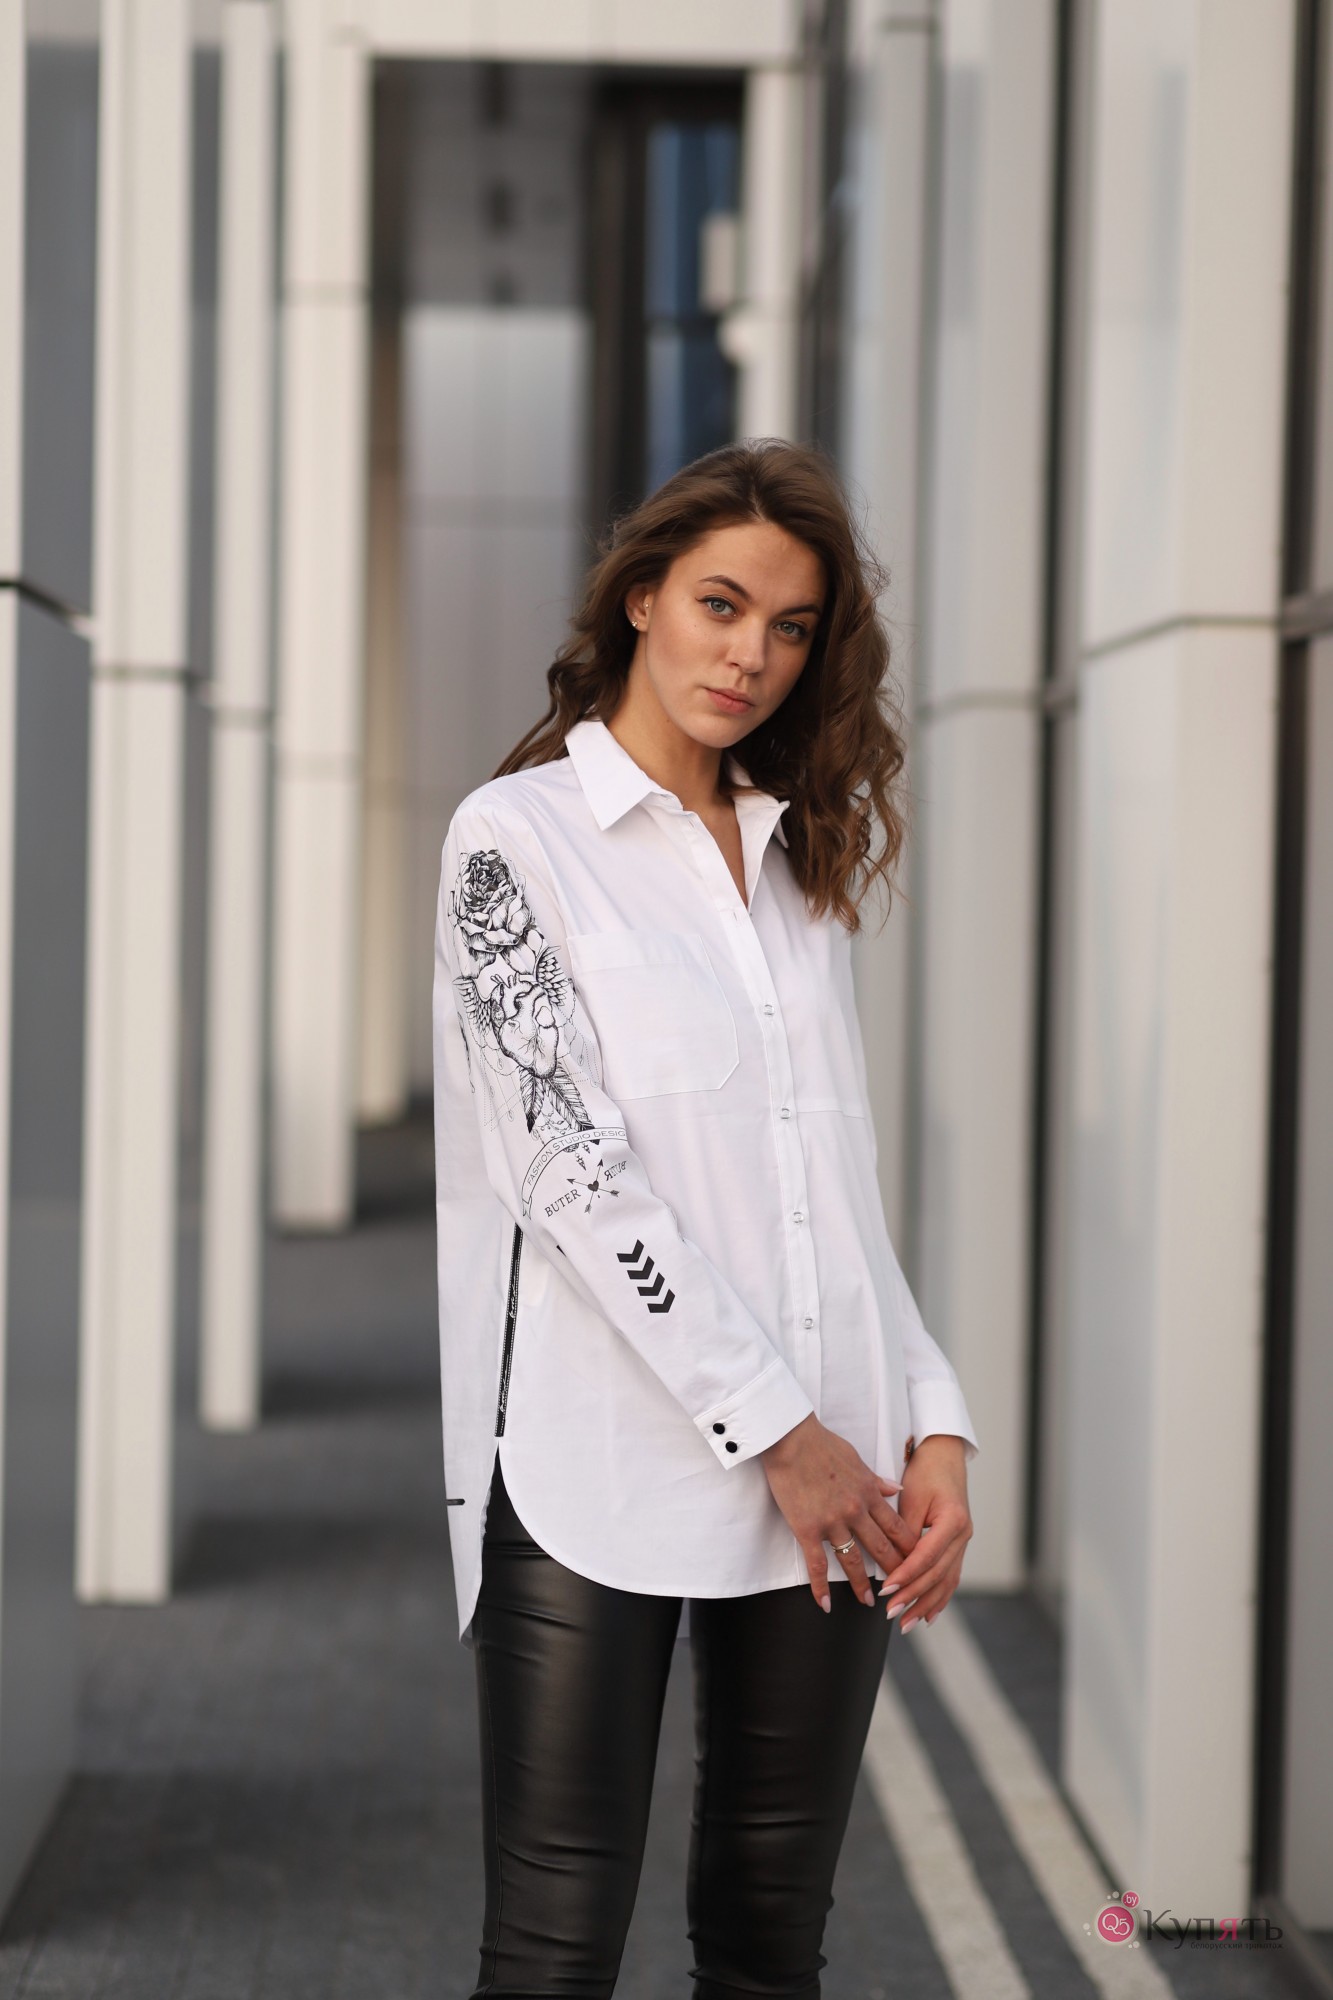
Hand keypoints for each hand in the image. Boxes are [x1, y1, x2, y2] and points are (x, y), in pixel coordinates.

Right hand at [760, 1413, 915, 1611]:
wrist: (791, 1439)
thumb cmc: (821, 1444)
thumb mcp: (856, 1459)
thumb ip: (876, 1480)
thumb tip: (896, 1489)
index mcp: (869, 1493)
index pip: (897, 1527)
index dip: (910, 1548)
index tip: (919, 1562)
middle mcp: (856, 1511)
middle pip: (882, 1548)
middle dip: (895, 1572)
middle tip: (904, 1591)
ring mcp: (832, 1522)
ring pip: (853, 1561)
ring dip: (862, 1585)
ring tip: (870, 1603)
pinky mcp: (808, 1529)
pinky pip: (817, 1564)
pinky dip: (821, 1587)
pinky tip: (826, 1604)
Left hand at [878, 1434, 972, 1631]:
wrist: (944, 1455)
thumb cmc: (925, 1471)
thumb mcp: (912, 1497)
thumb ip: (905, 1531)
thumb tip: (894, 1563)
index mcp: (954, 1520)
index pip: (927, 1556)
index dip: (907, 1575)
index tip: (886, 1590)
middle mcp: (964, 1535)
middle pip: (937, 1574)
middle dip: (913, 1596)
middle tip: (890, 1613)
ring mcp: (964, 1542)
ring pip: (946, 1581)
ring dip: (925, 1603)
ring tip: (906, 1624)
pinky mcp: (958, 1546)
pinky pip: (949, 1576)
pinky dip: (938, 1597)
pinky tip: (927, 1614)